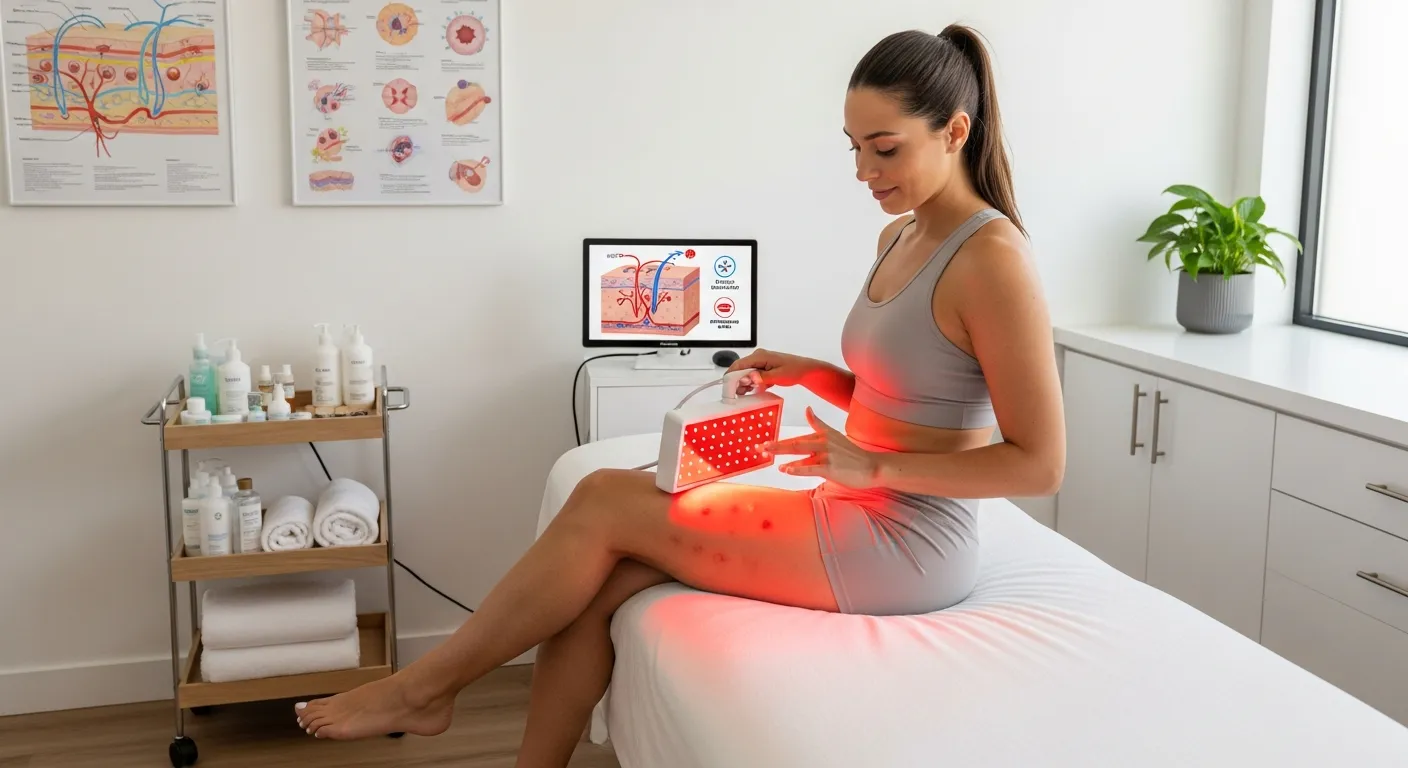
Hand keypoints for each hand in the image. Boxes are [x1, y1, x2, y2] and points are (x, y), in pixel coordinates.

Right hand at [725, 348, 815, 397]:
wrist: (804, 370)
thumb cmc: (794, 370)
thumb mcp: (779, 376)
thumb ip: (763, 377)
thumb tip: (749, 377)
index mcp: (760, 356)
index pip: (739, 364)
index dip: (731, 375)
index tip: (727, 387)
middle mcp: (758, 357)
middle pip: (740, 370)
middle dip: (737, 382)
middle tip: (736, 395)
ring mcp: (760, 363)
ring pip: (745, 374)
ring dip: (744, 384)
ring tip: (744, 394)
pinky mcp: (762, 368)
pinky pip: (752, 375)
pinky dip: (751, 383)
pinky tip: (753, 390)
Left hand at [763, 407, 881, 488]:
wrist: (872, 466)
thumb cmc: (852, 454)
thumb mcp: (834, 434)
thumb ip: (818, 423)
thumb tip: (808, 409)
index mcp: (823, 435)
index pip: (797, 437)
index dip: (780, 440)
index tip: (763, 442)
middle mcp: (824, 442)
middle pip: (795, 443)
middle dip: (776, 445)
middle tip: (759, 447)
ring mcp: (827, 455)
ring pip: (801, 454)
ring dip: (783, 456)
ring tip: (769, 457)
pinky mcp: (831, 468)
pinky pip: (810, 468)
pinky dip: (797, 468)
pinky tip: (785, 469)